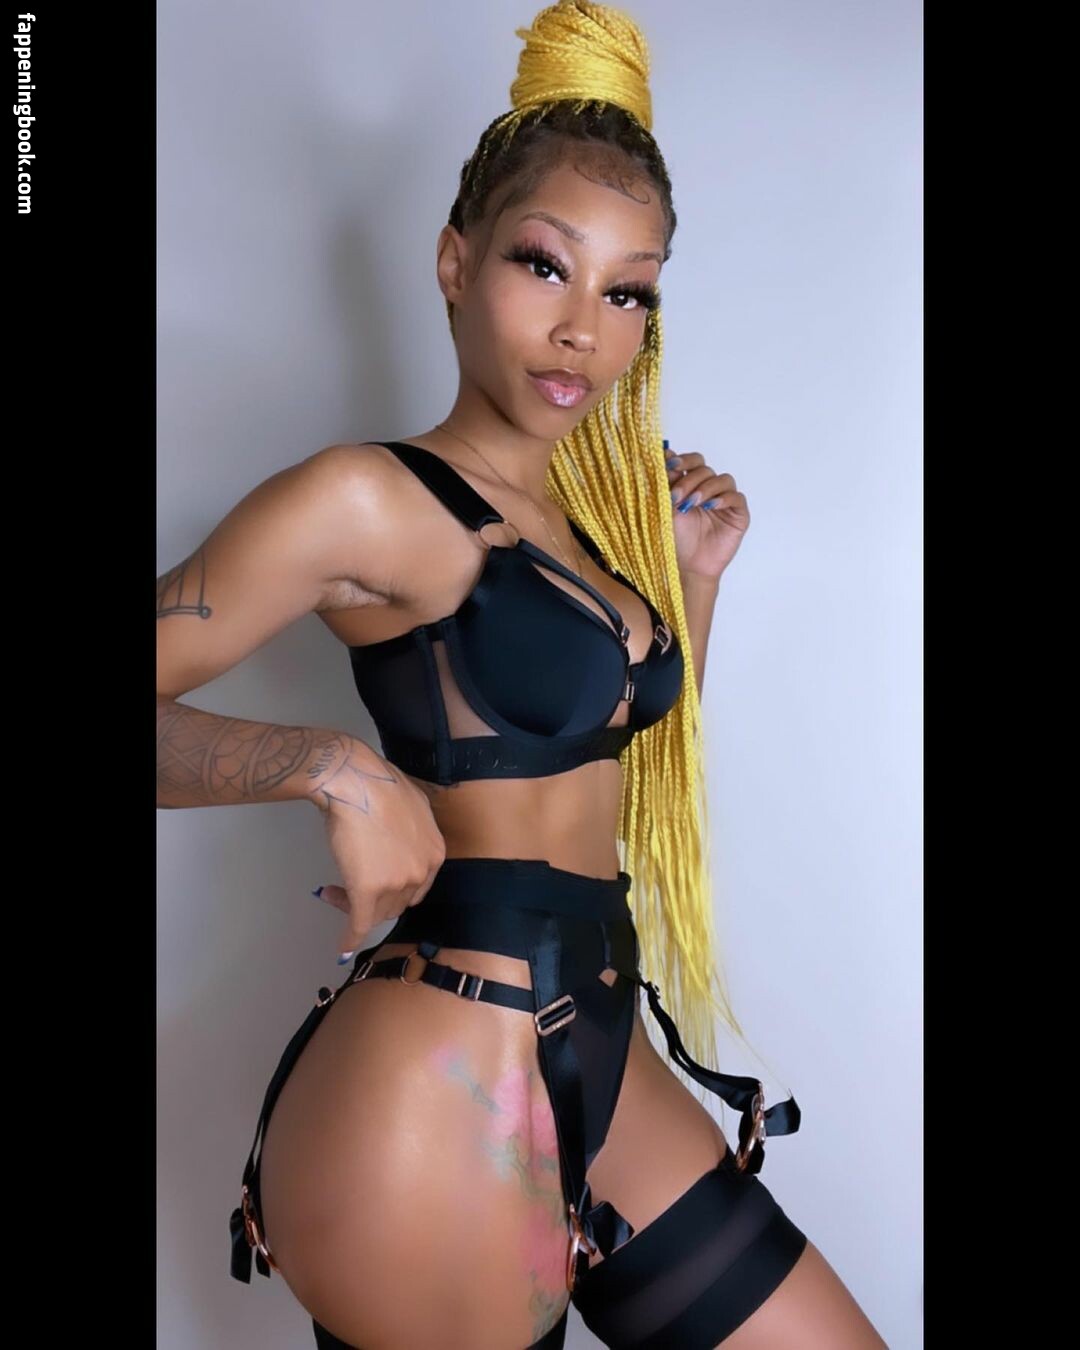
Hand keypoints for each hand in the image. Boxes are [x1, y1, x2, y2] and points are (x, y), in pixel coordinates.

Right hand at [308, 736, 446, 959]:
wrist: (357, 782)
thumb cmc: (380, 785)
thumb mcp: (413, 807)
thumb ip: (412, 830)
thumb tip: (400, 837)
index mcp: (435, 854)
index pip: (417, 888)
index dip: (394, 890)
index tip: (376, 886)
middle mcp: (420, 872)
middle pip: (397, 903)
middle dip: (373, 899)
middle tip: (347, 886)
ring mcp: (396, 883)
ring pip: (376, 911)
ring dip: (354, 908)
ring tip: (332, 891)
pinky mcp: (367, 890)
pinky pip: (358, 923)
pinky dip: (349, 937)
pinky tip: (341, 948)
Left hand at [664, 441, 750, 578]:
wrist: (689, 566)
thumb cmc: (677, 539)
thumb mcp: (667, 508)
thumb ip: (667, 484)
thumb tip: (663, 454)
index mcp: (691, 484)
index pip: (691, 462)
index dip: (682, 460)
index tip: (669, 464)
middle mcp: (709, 489)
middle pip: (705, 468)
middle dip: (689, 479)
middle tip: (676, 495)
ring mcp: (725, 500)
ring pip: (722, 480)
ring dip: (705, 488)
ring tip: (691, 504)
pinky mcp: (739, 514)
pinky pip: (736, 498)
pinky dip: (723, 499)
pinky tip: (710, 506)